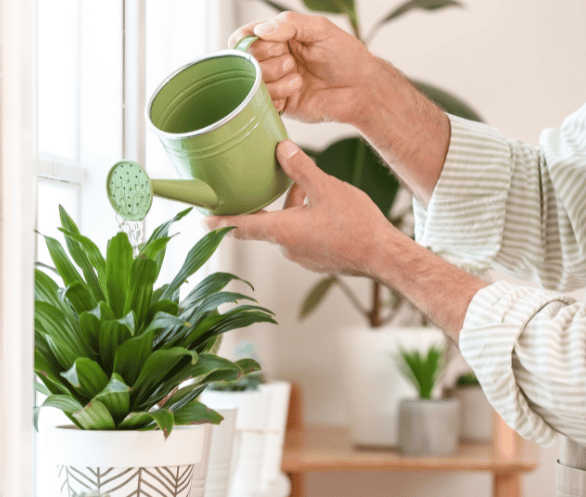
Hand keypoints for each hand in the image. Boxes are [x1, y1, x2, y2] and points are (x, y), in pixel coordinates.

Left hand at [204, 140, 397, 277]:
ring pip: (285, 227)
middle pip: (264, 223)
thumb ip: (300, 168)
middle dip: (263, 203)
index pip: (239, 226)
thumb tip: (281, 148)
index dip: (219, 222)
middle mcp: (286, 247)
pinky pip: (300, 236)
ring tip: (304, 186)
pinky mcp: (316, 259)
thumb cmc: (356, 225)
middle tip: (256, 186)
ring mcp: (301, 256)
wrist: (383, 256)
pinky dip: (303, 219)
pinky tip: (321, 205)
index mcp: (282, 230)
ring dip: (289, 208)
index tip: (202, 220)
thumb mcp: (326, 188)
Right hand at [229, 11, 372, 124]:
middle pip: (246, 62)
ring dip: (276, 80)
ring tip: (299, 79)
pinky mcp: (280, 105)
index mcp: (277, 38)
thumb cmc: (345, 56)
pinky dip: (278, 96)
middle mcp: (272, 60)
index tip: (273, 46)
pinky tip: (297, 91)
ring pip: (252, 84)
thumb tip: (260, 30)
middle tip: (292, 63)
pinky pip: (263, 103)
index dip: (251, 43)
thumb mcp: (320, 29)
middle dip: (269, 62)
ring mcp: (275, 84)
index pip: (243, 38)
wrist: (361, 89)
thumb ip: (289, 23)